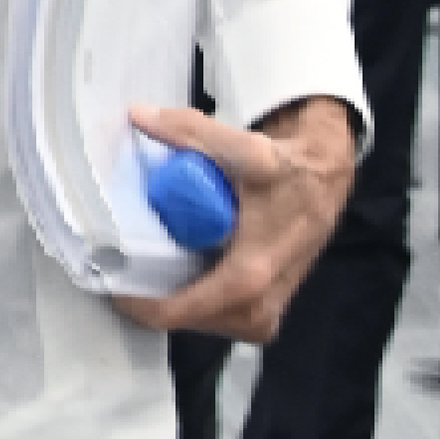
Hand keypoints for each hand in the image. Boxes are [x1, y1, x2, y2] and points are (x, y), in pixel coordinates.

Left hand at [111, 96, 359, 345]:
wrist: (328, 177)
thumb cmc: (289, 169)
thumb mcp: (243, 148)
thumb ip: (189, 132)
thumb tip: (138, 115)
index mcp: (248, 275)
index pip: (175, 312)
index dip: (135, 301)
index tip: (111, 278)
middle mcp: (258, 305)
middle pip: (183, 321)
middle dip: (151, 299)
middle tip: (126, 266)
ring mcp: (264, 313)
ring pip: (202, 323)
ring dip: (173, 301)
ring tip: (149, 269)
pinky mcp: (266, 310)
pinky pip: (219, 317)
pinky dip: (196, 300)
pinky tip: (181, 275)